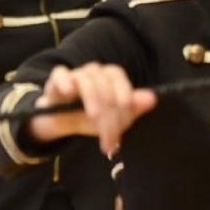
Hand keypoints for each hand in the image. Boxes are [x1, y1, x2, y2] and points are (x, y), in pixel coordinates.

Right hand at [26, 64, 155, 156]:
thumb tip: (152, 99)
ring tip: (94, 117)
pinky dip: (65, 81)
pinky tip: (69, 92)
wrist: (59, 120)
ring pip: (87, 80)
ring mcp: (75, 74)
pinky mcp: (57, 79)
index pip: (121, 84)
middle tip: (108, 137)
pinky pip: (61, 74)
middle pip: (106, 86)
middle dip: (109, 113)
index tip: (123, 126)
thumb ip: (131, 109)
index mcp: (111, 77)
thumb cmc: (88, 116)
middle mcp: (95, 72)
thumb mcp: (111, 118)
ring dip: (92, 98)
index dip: (124, 104)